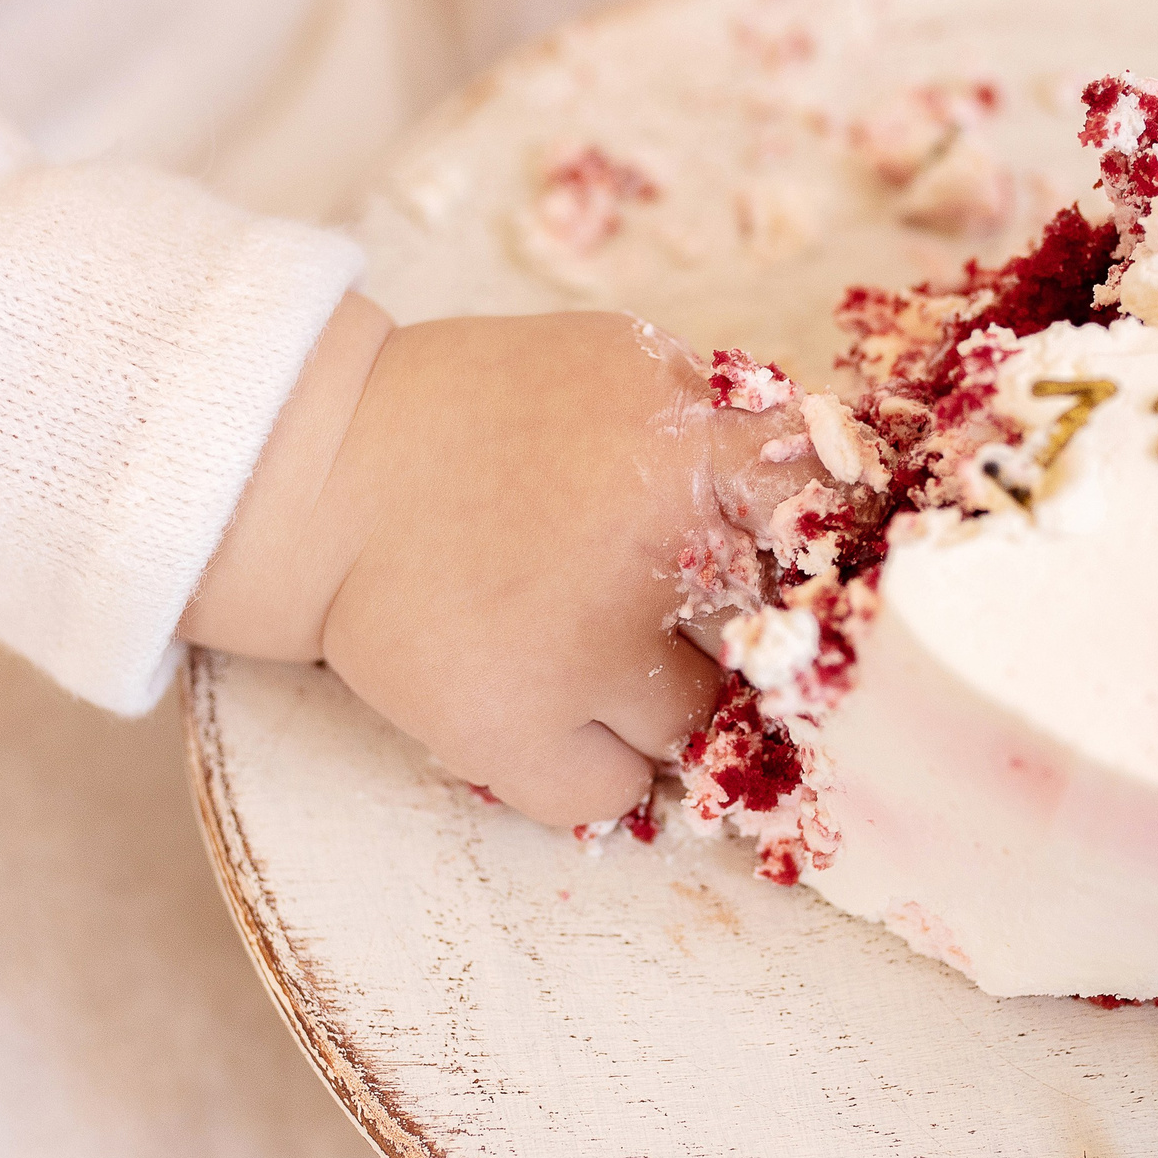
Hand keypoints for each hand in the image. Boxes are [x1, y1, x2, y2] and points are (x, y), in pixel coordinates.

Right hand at [183, 294, 827, 824]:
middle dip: (748, 626)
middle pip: (778, 635)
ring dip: (674, 697)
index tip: (810, 565)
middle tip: (688, 608)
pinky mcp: (511, 731)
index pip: (829, 515)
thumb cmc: (485, 416)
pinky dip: (598, 763)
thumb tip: (832, 489)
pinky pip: (615, 790)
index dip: (830, 547)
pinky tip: (563, 709)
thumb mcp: (617, 367)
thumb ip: (720, 422)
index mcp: (687, 447)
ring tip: (601, 648)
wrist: (325, 471)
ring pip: (705, 721)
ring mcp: (584, 653)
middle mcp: (653, 552)